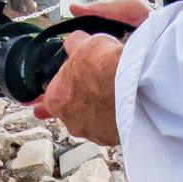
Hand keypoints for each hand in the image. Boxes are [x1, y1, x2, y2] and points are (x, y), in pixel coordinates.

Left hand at [33, 0, 148, 148]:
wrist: (133, 84)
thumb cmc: (104, 65)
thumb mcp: (83, 44)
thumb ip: (73, 44)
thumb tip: (72, 41)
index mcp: (56, 99)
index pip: (49, 98)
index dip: (55, 94)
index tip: (51, 100)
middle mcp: (70, 121)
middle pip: (72, 111)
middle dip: (81, 101)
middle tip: (94, 88)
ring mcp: (92, 133)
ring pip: (92, 122)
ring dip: (99, 112)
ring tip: (112, 96)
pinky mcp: (112, 139)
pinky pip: (111, 129)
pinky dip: (115, 120)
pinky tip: (123, 107)